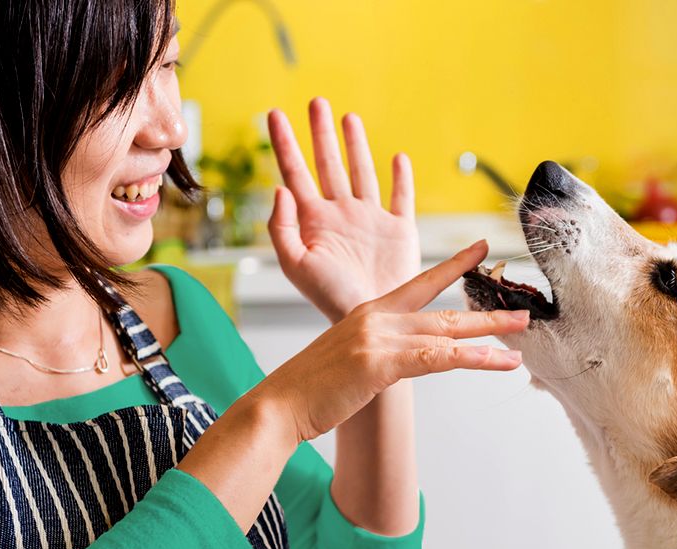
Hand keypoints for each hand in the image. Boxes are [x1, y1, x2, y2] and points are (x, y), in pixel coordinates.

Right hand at [248, 240, 527, 441]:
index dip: (453, 266)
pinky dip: (475, 359)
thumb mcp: (345, 360)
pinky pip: (439, 358)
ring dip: (490, 332)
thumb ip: (375, 353)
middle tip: (522, 309)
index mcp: (368, 313)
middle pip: (443, 310)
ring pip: (448, 332)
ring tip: (522, 333)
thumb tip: (394, 362)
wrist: (280, 404)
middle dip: (486, 310)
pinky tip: (500, 362)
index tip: (480, 250)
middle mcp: (377, 318)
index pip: (419, 284)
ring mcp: (379, 338)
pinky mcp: (381, 363)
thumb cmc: (309, 389)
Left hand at [267, 98, 419, 323]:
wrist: (373, 318)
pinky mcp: (400, 230)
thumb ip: (281, 227)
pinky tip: (397, 158)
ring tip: (348, 118)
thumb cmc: (331, 300)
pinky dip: (400, 177)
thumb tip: (280, 188)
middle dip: (321, 133)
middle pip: (328, 163)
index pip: (294, 171)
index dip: (284, 142)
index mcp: (314, 221)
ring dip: (355, 144)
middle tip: (316, 102)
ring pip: (362, 171)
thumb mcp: (295, 265)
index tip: (274, 114)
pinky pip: (401, 197)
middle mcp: (341, 214)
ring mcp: (371, 220)